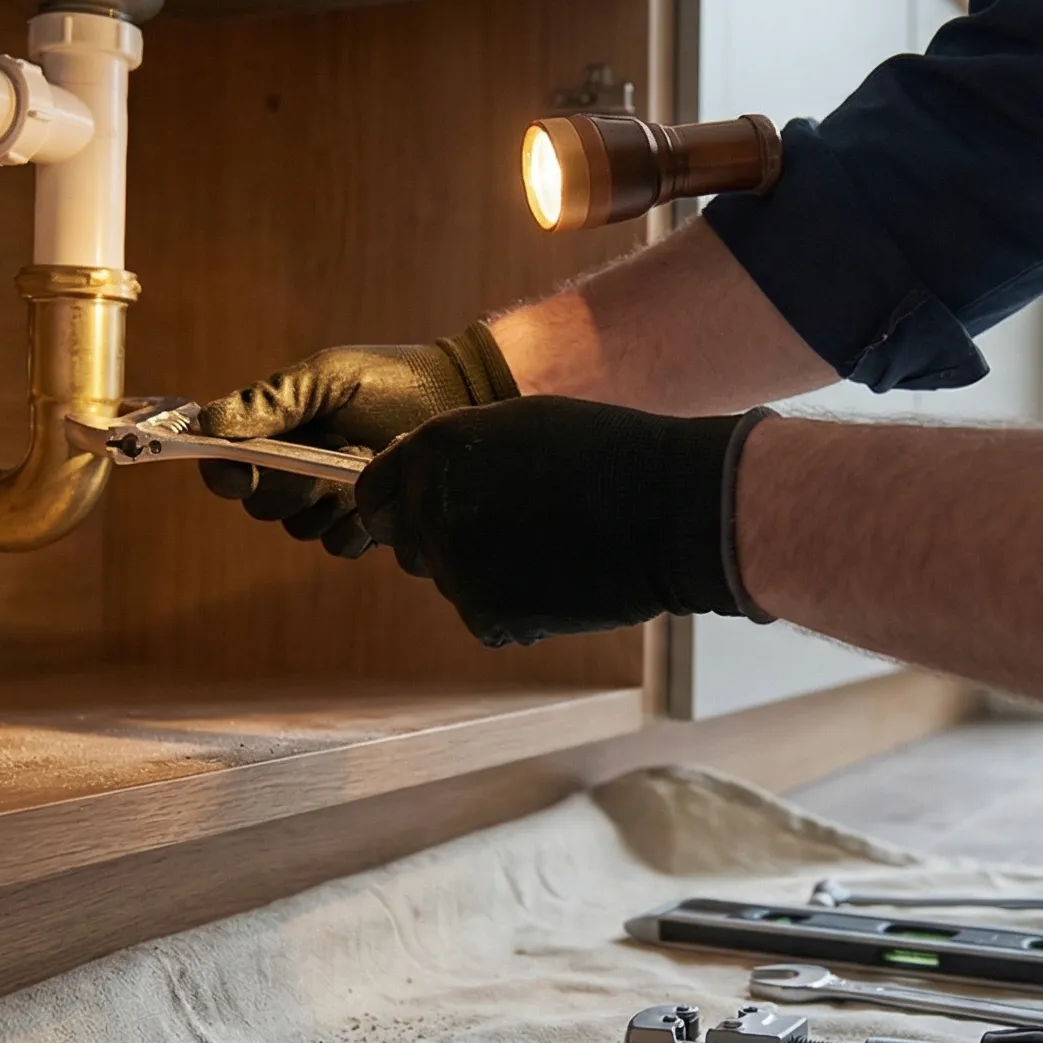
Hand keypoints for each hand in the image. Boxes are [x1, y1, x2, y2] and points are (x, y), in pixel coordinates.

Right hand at [190, 323, 517, 555]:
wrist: (463, 400)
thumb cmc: (394, 379)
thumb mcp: (329, 378)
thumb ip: (272, 401)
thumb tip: (208, 424)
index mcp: (279, 433)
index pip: (229, 467)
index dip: (225, 475)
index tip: (238, 474)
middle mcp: (298, 470)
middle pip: (263, 505)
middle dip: (293, 485)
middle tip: (332, 452)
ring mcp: (332, 501)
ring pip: (302, 529)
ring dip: (331, 502)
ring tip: (367, 463)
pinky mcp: (366, 525)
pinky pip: (340, 544)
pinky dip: (359, 523)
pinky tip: (384, 493)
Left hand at [354, 396, 773, 645]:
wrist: (668, 508)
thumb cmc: (605, 454)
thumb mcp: (519, 426)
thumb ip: (458, 453)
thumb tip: (419, 479)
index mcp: (434, 453)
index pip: (374, 494)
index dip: (394, 505)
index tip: (415, 514)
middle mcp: (432, 509)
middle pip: (408, 543)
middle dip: (441, 539)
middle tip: (505, 530)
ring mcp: (456, 568)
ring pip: (450, 580)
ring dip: (482, 571)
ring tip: (545, 548)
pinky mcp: (487, 615)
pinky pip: (484, 615)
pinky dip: (513, 606)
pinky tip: (557, 578)